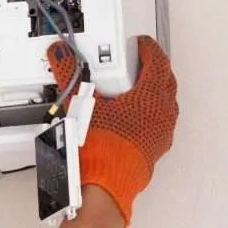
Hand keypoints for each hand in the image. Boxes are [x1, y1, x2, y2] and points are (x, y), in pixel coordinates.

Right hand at [46, 36, 178, 225]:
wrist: (106, 182)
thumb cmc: (102, 148)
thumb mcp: (82, 104)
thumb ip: (70, 74)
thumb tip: (62, 56)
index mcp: (150, 96)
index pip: (158, 62)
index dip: (149, 49)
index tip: (142, 44)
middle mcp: (162, 113)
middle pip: (165, 81)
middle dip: (153, 68)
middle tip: (138, 62)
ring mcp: (161, 132)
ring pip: (164, 103)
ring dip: (152, 91)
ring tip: (132, 88)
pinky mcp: (155, 147)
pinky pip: (158, 122)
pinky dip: (148, 112)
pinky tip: (130, 116)